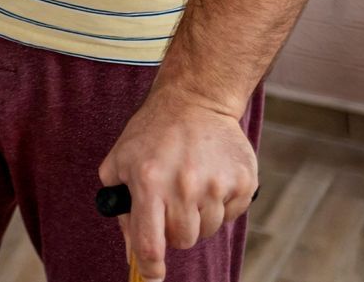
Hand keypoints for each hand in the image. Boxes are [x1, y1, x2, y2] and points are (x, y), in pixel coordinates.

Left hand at [98, 86, 256, 280]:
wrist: (196, 100)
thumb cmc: (152, 132)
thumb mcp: (121, 162)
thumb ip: (120, 207)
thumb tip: (131, 251)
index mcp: (149, 182)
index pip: (151, 243)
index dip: (151, 267)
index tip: (153, 276)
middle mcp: (184, 185)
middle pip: (183, 241)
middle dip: (175, 230)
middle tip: (171, 203)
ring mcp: (216, 184)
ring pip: (208, 230)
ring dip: (198, 216)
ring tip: (191, 182)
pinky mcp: (243, 181)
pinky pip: (232, 215)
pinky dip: (221, 203)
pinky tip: (210, 175)